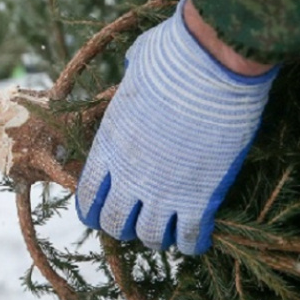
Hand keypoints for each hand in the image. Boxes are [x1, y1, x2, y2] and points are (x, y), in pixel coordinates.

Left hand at [76, 0, 278, 254]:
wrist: (212, 63)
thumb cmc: (173, 56)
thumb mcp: (135, 67)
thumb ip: (130, 81)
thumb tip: (135, 68)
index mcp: (107, 145)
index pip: (87, 196)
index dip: (95, 208)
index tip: (104, 208)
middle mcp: (128, 175)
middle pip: (115, 224)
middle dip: (124, 225)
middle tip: (140, 219)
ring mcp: (163, 190)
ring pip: (152, 237)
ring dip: (159, 236)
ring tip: (170, 228)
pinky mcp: (201, 197)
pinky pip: (192, 238)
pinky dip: (194, 242)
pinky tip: (199, 236)